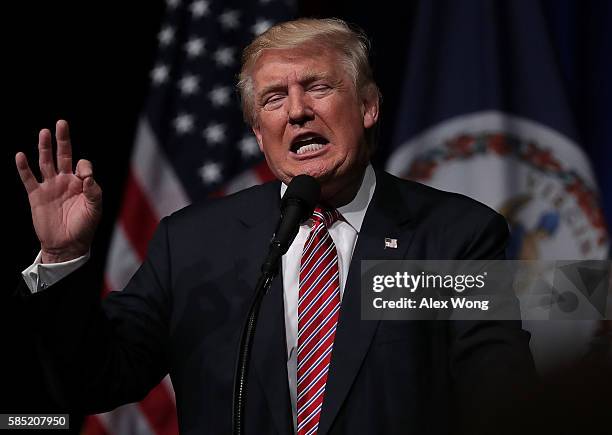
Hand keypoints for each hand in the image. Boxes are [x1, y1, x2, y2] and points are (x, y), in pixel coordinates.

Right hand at [15, 120, 101, 262]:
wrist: (66, 245)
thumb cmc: (84, 227)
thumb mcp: (95, 209)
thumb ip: (94, 192)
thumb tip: (87, 176)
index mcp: (81, 184)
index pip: (82, 165)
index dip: (84, 166)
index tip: (85, 177)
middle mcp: (65, 181)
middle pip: (63, 156)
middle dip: (62, 140)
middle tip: (61, 123)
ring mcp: (50, 187)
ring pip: (46, 162)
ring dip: (44, 147)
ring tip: (44, 132)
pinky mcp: (36, 195)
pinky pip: (28, 178)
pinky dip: (23, 167)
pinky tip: (20, 156)